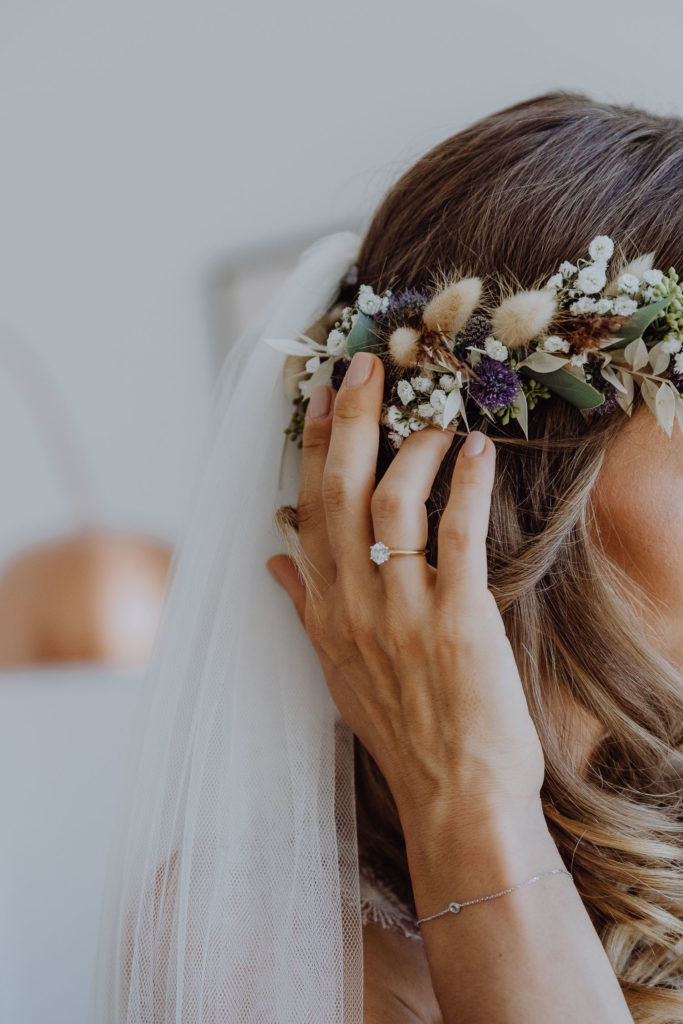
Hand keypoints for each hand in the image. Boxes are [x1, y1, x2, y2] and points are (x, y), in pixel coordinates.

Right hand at [266, 351, 544, 822]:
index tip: (318, 396)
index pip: (309, 510)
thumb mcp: (336, 670)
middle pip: (342, 492)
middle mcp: (355, 604)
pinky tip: (477, 452)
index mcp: (326, 611)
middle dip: (350, 421)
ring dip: (414, 449)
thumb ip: (304, 607)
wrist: (453, 796)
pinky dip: (467, 486)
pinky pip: (459, 536)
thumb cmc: (401, 732)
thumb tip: (274, 558)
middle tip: (366, 367)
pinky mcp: (460, 620)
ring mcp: (404, 611)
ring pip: (395, 503)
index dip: (312, 447)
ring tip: (435, 419)